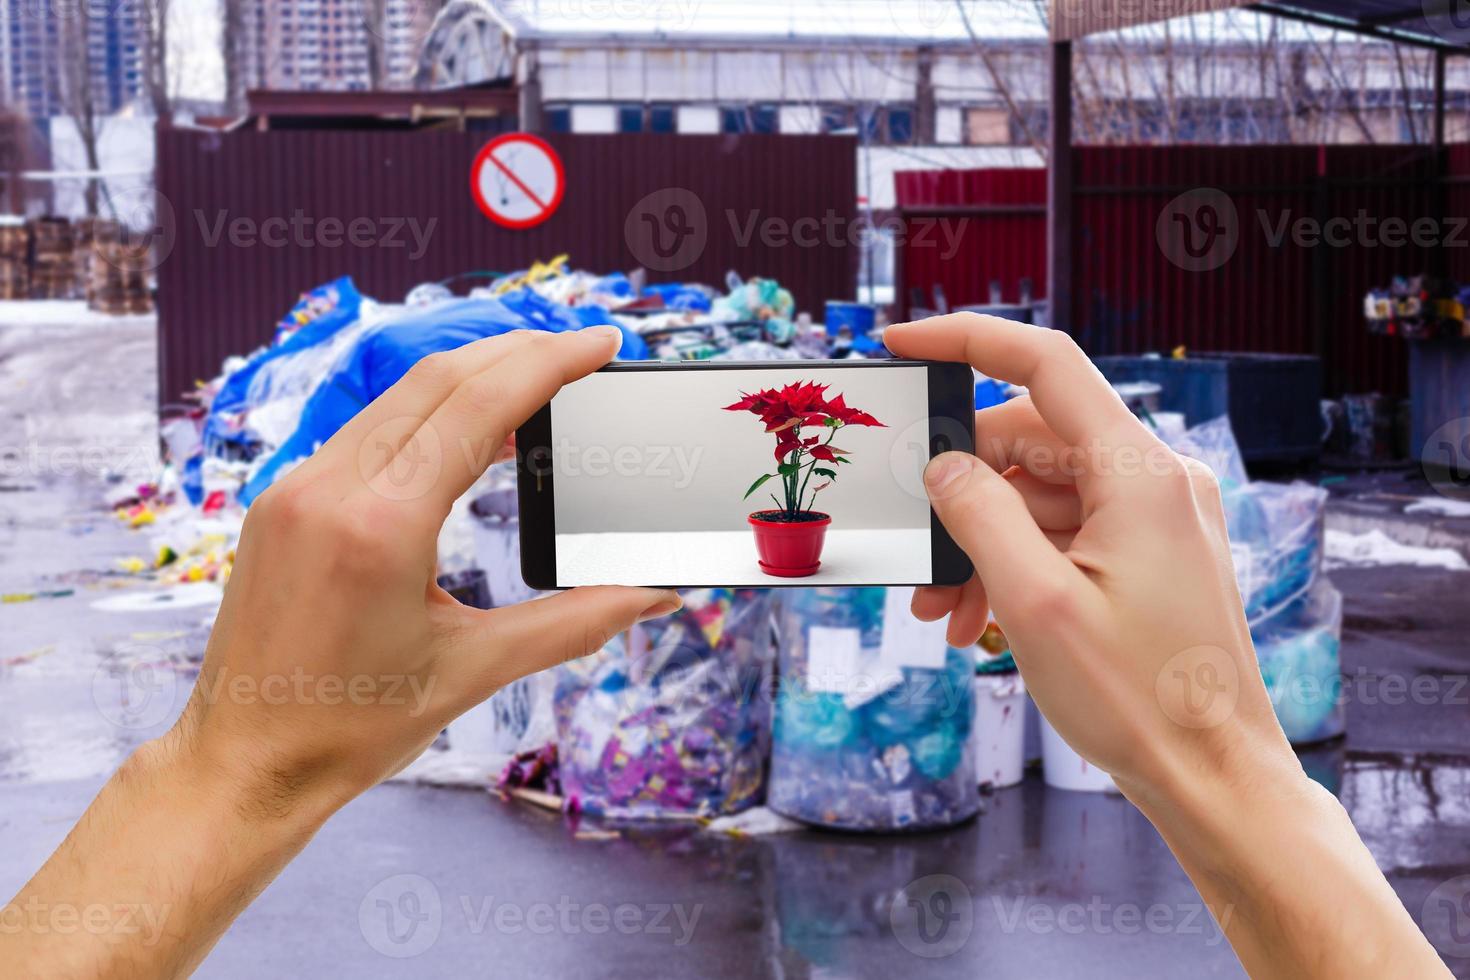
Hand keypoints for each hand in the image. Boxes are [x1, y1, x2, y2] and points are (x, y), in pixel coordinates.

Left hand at [181, 326, 681, 815]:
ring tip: (537, 378)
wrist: (245, 764)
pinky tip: (466, 426)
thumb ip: (576, 623)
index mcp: (379, 526)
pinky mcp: (284, 501)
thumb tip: (655, 594)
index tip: (601, 343)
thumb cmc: (351, 728)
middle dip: (519, 351)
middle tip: (583, 348)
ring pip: (398, 396)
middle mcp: (329, 489)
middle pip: (439, 380)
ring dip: (472, 375)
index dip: (550, 363)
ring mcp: (297, 489)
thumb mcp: (475, 669)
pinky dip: (426, 411)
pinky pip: (366, 428)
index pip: (478, 406)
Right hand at [885, 314, 1448, 979]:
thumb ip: (978, 515)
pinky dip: (1016, 563)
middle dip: (961, 489)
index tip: (902, 343)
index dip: (966, 340)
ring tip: (941, 609)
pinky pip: (1065, 533)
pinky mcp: (1150, 554)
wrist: (1213, 778)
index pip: (1046, 364)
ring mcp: (1156, 518)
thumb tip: (943, 465)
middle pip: (1031, 440)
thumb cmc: (1139, 698)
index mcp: (1140, 472)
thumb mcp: (1034, 601)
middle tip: (914, 550)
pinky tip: (978, 617)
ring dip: (982, 541)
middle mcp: (1156, 480)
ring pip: (1041, 495)